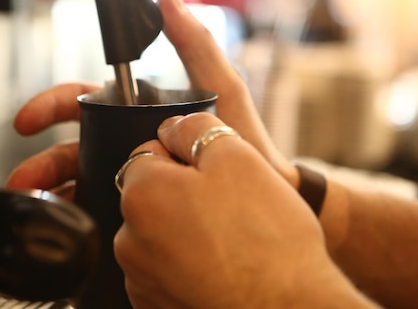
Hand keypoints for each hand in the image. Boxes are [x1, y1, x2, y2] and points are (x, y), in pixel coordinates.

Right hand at [6, 0, 297, 194]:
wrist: (266, 193)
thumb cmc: (245, 139)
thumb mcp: (221, 86)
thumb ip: (194, 42)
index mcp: (140, 111)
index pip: (86, 103)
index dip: (53, 105)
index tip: (29, 118)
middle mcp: (130, 140)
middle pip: (73, 145)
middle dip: (43, 159)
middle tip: (24, 175)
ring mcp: (134, 173)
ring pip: (81, 179)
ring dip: (53, 190)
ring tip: (39, 203)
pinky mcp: (142, 204)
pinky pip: (102, 208)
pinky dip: (79, 214)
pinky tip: (69, 223)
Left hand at [113, 112, 348, 308]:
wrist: (287, 307)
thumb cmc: (265, 235)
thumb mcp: (235, 155)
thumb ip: (195, 128)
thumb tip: (174, 127)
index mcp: (141, 195)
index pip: (150, 152)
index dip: (186, 154)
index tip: (216, 170)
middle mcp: (130, 240)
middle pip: (155, 195)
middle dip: (185, 192)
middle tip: (231, 204)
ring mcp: (143, 279)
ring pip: (163, 234)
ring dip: (188, 229)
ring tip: (232, 239)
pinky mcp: (159, 306)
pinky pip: (170, 269)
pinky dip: (190, 264)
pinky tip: (225, 265)